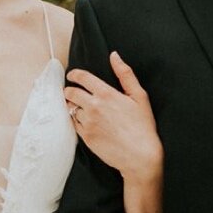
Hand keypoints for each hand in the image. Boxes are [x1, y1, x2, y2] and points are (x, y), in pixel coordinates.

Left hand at [66, 52, 161, 185]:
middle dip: (69, 90)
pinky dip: (76, 120)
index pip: (82, 78)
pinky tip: (85, 121)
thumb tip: (114, 56)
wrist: (140, 156)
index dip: (74, 74)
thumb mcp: (140, 96)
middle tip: (72, 92)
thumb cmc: (143, 127)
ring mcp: (88, 123)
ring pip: (71, 109)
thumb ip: (125, 74)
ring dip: (73, 106)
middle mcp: (93, 107)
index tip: (72, 75)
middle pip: (70, 93)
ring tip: (81, 108)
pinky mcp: (86, 137)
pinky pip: (74, 124)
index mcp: (106, 94)